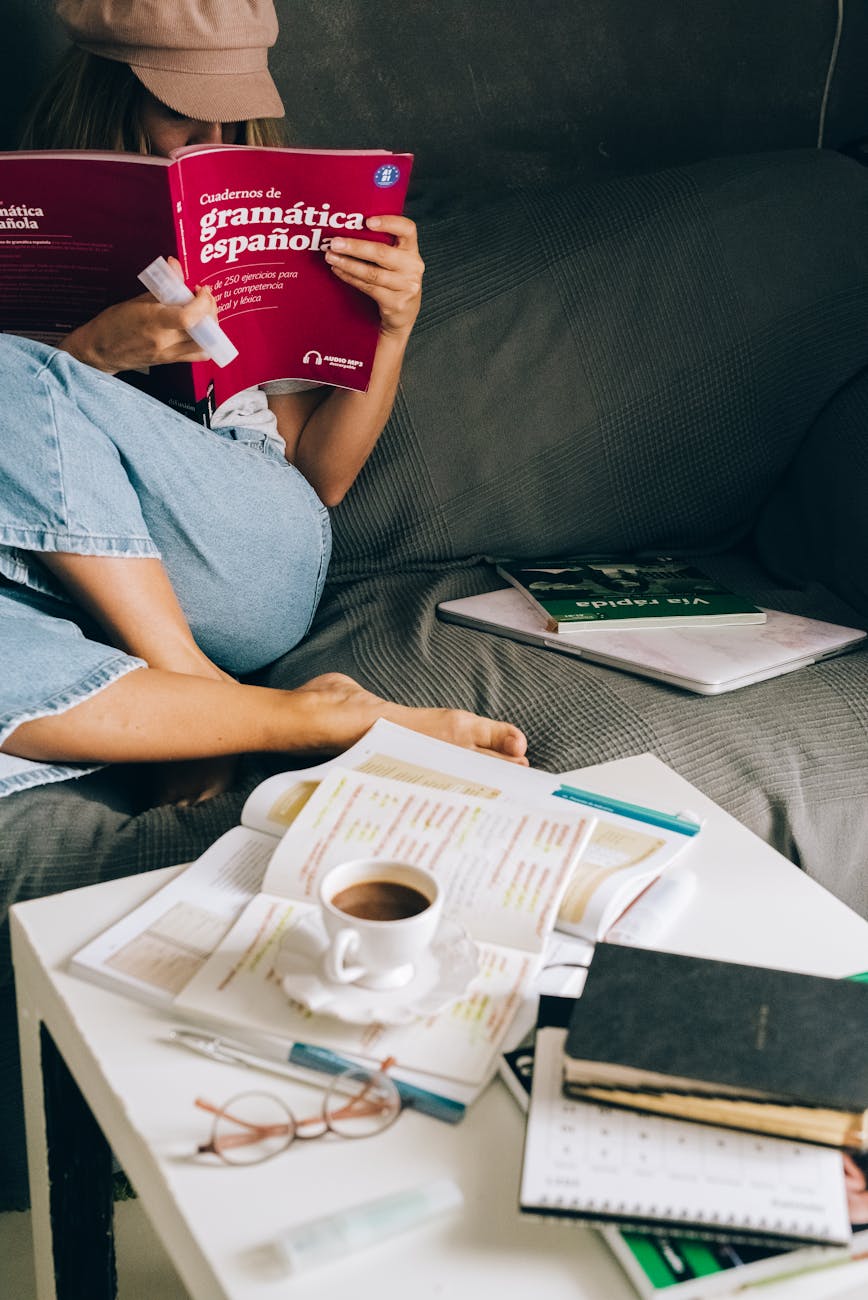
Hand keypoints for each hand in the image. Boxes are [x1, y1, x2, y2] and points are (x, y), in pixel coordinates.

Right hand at [59, 257, 217, 373]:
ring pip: (205, 344)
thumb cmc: (114, 324)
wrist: (101, 351)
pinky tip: (201, 329)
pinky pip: (198, 355)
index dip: (203, 303)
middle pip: (202, 330)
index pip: (188, 317)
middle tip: (204, 298)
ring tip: (204, 313)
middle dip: (210, 310)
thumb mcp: (136, 300)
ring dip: (211, 327)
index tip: (201, 290)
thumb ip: (162, 286)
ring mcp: (169, 354)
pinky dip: (206, 341)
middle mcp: (164, 341)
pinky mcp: (171, 361)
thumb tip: (174, 265)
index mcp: (153, 322)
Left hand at [324, 214, 423, 337]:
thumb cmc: (395, 280)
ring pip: (372, 273)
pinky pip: (368, 288)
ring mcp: (406, 286)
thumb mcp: (397, 260)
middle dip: (355, 247)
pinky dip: (350, 278)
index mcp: (412, 251)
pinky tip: (339, 271)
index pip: (408, 229)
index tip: (368, 221)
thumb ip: (384, 244)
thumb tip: (349, 227)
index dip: (389, 223)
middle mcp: (413, 267)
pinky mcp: (395, 303)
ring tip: (331, 257)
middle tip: (335, 243)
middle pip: (382, 253)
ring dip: (348, 264)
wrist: (404, 314)